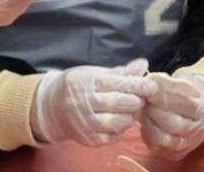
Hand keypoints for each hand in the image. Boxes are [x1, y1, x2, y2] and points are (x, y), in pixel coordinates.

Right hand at [31, 60, 156, 146]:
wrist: (51, 107)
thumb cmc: (78, 86)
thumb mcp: (95, 72)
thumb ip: (121, 72)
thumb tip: (144, 65)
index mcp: (87, 81)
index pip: (117, 84)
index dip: (137, 85)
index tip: (152, 86)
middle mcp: (83, 103)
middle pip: (118, 103)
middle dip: (135, 100)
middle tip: (142, 98)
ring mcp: (84, 123)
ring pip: (116, 122)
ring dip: (129, 116)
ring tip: (130, 110)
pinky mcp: (86, 139)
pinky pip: (111, 137)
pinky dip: (120, 130)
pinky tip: (120, 121)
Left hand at [140, 73, 203, 159]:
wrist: (200, 116)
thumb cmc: (187, 96)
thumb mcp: (183, 84)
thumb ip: (167, 82)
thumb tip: (150, 81)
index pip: (186, 104)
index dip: (165, 97)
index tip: (150, 90)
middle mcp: (199, 130)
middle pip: (175, 124)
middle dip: (155, 111)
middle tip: (143, 101)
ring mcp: (188, 145)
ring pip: (166, 139)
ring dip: (150, 124)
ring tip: (142, 111)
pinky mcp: (176, 154)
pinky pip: (159, 148)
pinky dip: (148, 134)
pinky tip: (145, 122)